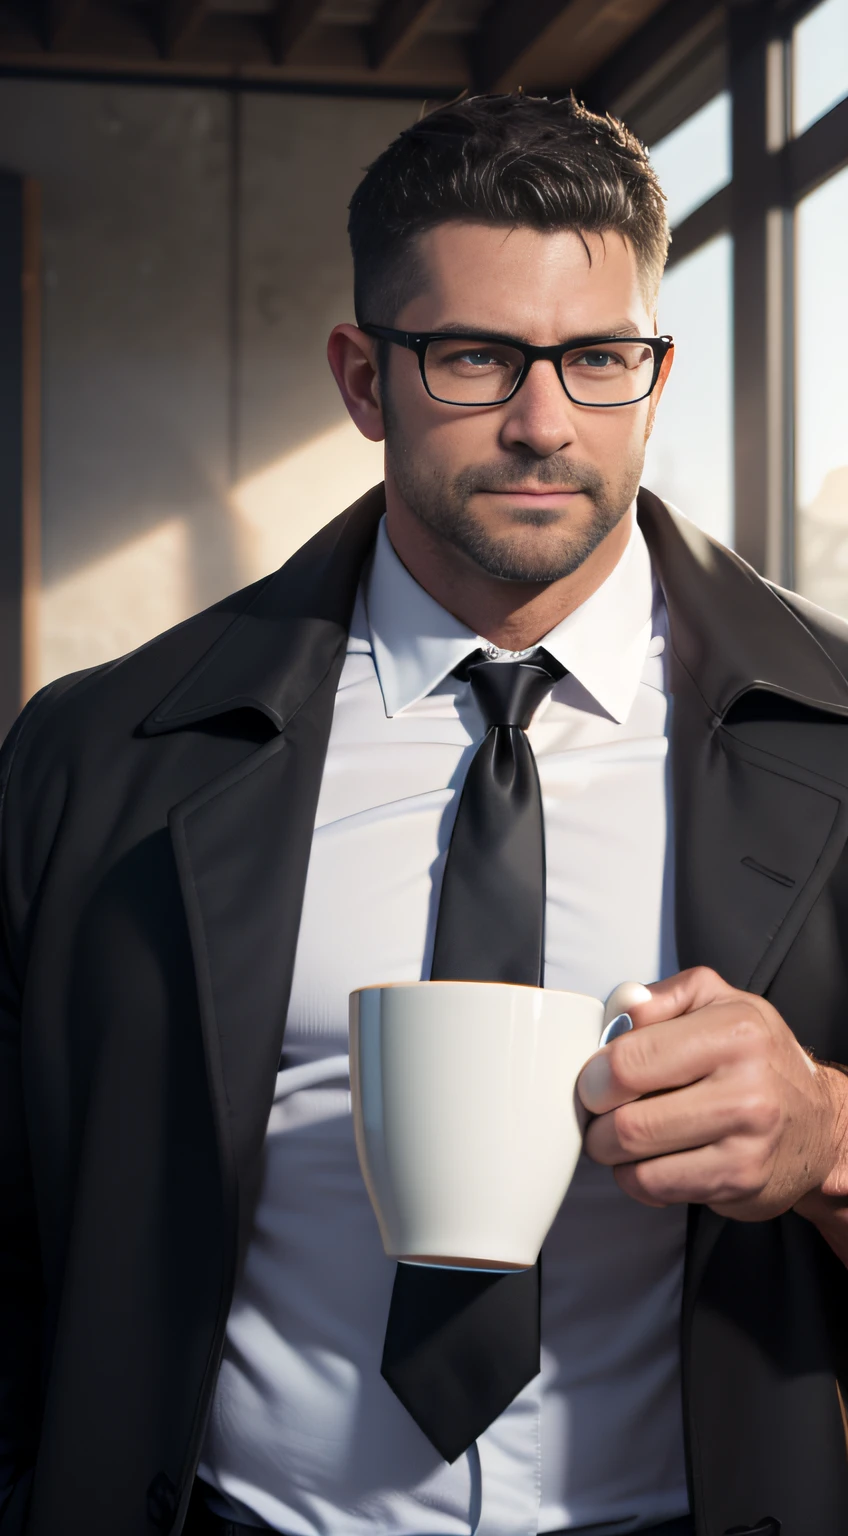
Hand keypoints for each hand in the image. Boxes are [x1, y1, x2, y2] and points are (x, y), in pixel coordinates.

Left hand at [576, 966, 847, 1220]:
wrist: (818, 1123)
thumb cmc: (759, 1058)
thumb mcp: (719, 1001)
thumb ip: (662, 996)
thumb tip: (619, 1010)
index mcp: (734, 1030)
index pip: (629, 1062)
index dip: (593, 1077)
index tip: (594, 1081)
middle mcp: (747, 1087)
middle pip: (627, 1121)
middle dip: (597, 1121)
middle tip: (603, 1113)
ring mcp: (747, 1141)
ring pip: (636, 1161)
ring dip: (615, 1153)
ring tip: (628, 1135)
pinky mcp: (740, 1182)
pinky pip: (656, 1188)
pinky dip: (639, 1177)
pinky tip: (654, 1158)